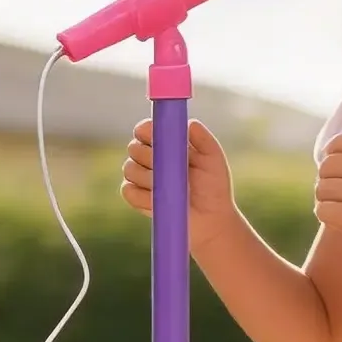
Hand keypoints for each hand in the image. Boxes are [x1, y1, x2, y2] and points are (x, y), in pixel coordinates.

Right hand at [122, 117, 237, 245]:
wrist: (210, 219)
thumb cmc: (214, 186)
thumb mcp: (213, 158)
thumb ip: (203, 138)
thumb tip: (188, 123)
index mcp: (164, 143)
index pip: (144, 129)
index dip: (145, 131)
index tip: (157, 139)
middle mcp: (149, 158)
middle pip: (133, 147)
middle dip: (149, 156)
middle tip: (167, 167)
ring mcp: (140, 178)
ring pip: (129, 168)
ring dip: (147, 177)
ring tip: (169, 188)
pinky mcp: (136, 197)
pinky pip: (127, 190)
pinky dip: (141, 196)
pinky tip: (159, 201)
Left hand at [314, 134, 341, 271]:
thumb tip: (326, 156)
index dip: (331, 155)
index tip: (337, 172)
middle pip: (328, 164)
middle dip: (327, 180)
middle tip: (338, 196)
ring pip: (322, 187)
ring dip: (326, 200)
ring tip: (341, 209)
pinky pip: (322, 209)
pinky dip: (326, 217)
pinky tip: (340, 222)